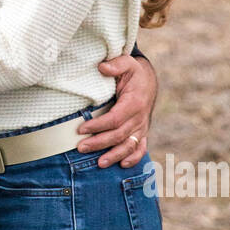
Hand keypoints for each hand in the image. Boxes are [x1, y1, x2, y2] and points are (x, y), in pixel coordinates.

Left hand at [76, 54, 157, 168]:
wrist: (148, 81)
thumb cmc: (133, 73)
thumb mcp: (126, 63)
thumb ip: (115, 64)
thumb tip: (102, 67)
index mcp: (135, 102)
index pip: (115, 118)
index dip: (98, 125)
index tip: (81, 129)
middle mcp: (140, 117)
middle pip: (119, 135)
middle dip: (99, 143)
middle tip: (81, 147)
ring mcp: (142, 127)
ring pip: (129, 145)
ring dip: (115, 155)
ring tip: (99, 163)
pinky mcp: (142, 132)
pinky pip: (141, 148)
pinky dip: (134, 158)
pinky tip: (122, 165)